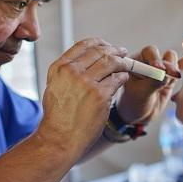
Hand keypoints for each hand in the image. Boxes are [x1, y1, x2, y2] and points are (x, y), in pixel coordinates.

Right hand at [36, 38, 130, 158]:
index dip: (99, 43)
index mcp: (60, 68)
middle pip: (99, 52)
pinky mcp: (101, 95)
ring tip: (127, 64)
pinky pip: (117, 79)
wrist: (60, 138)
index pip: (83, 45)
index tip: (107, 45)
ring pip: (111, 63)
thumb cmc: (58, 116)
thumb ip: (67, 72)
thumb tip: (84, 59)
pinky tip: (124, 78)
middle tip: (122, 52)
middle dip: (114, 50)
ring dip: (122, 62)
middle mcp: (72, 72)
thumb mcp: (55, 87)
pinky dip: (123, 77)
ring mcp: (87, 83)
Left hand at [116, 45, 179, 123]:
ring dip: (172, 72)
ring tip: (165, 85)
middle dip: (168, 66)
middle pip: (164, 56)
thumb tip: (165, 73)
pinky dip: (175, 78)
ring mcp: (159, 69)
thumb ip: (152, 82)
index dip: (156, 59)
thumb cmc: (132, 103)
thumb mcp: (140, 94)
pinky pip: (176, 73)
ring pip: (172, 63)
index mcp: (136, 61)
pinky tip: (167, 87)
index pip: (149, 52)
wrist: (137, 116)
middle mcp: (148, 62)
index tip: (159, 68)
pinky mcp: (168, 77)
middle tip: (171, 76)